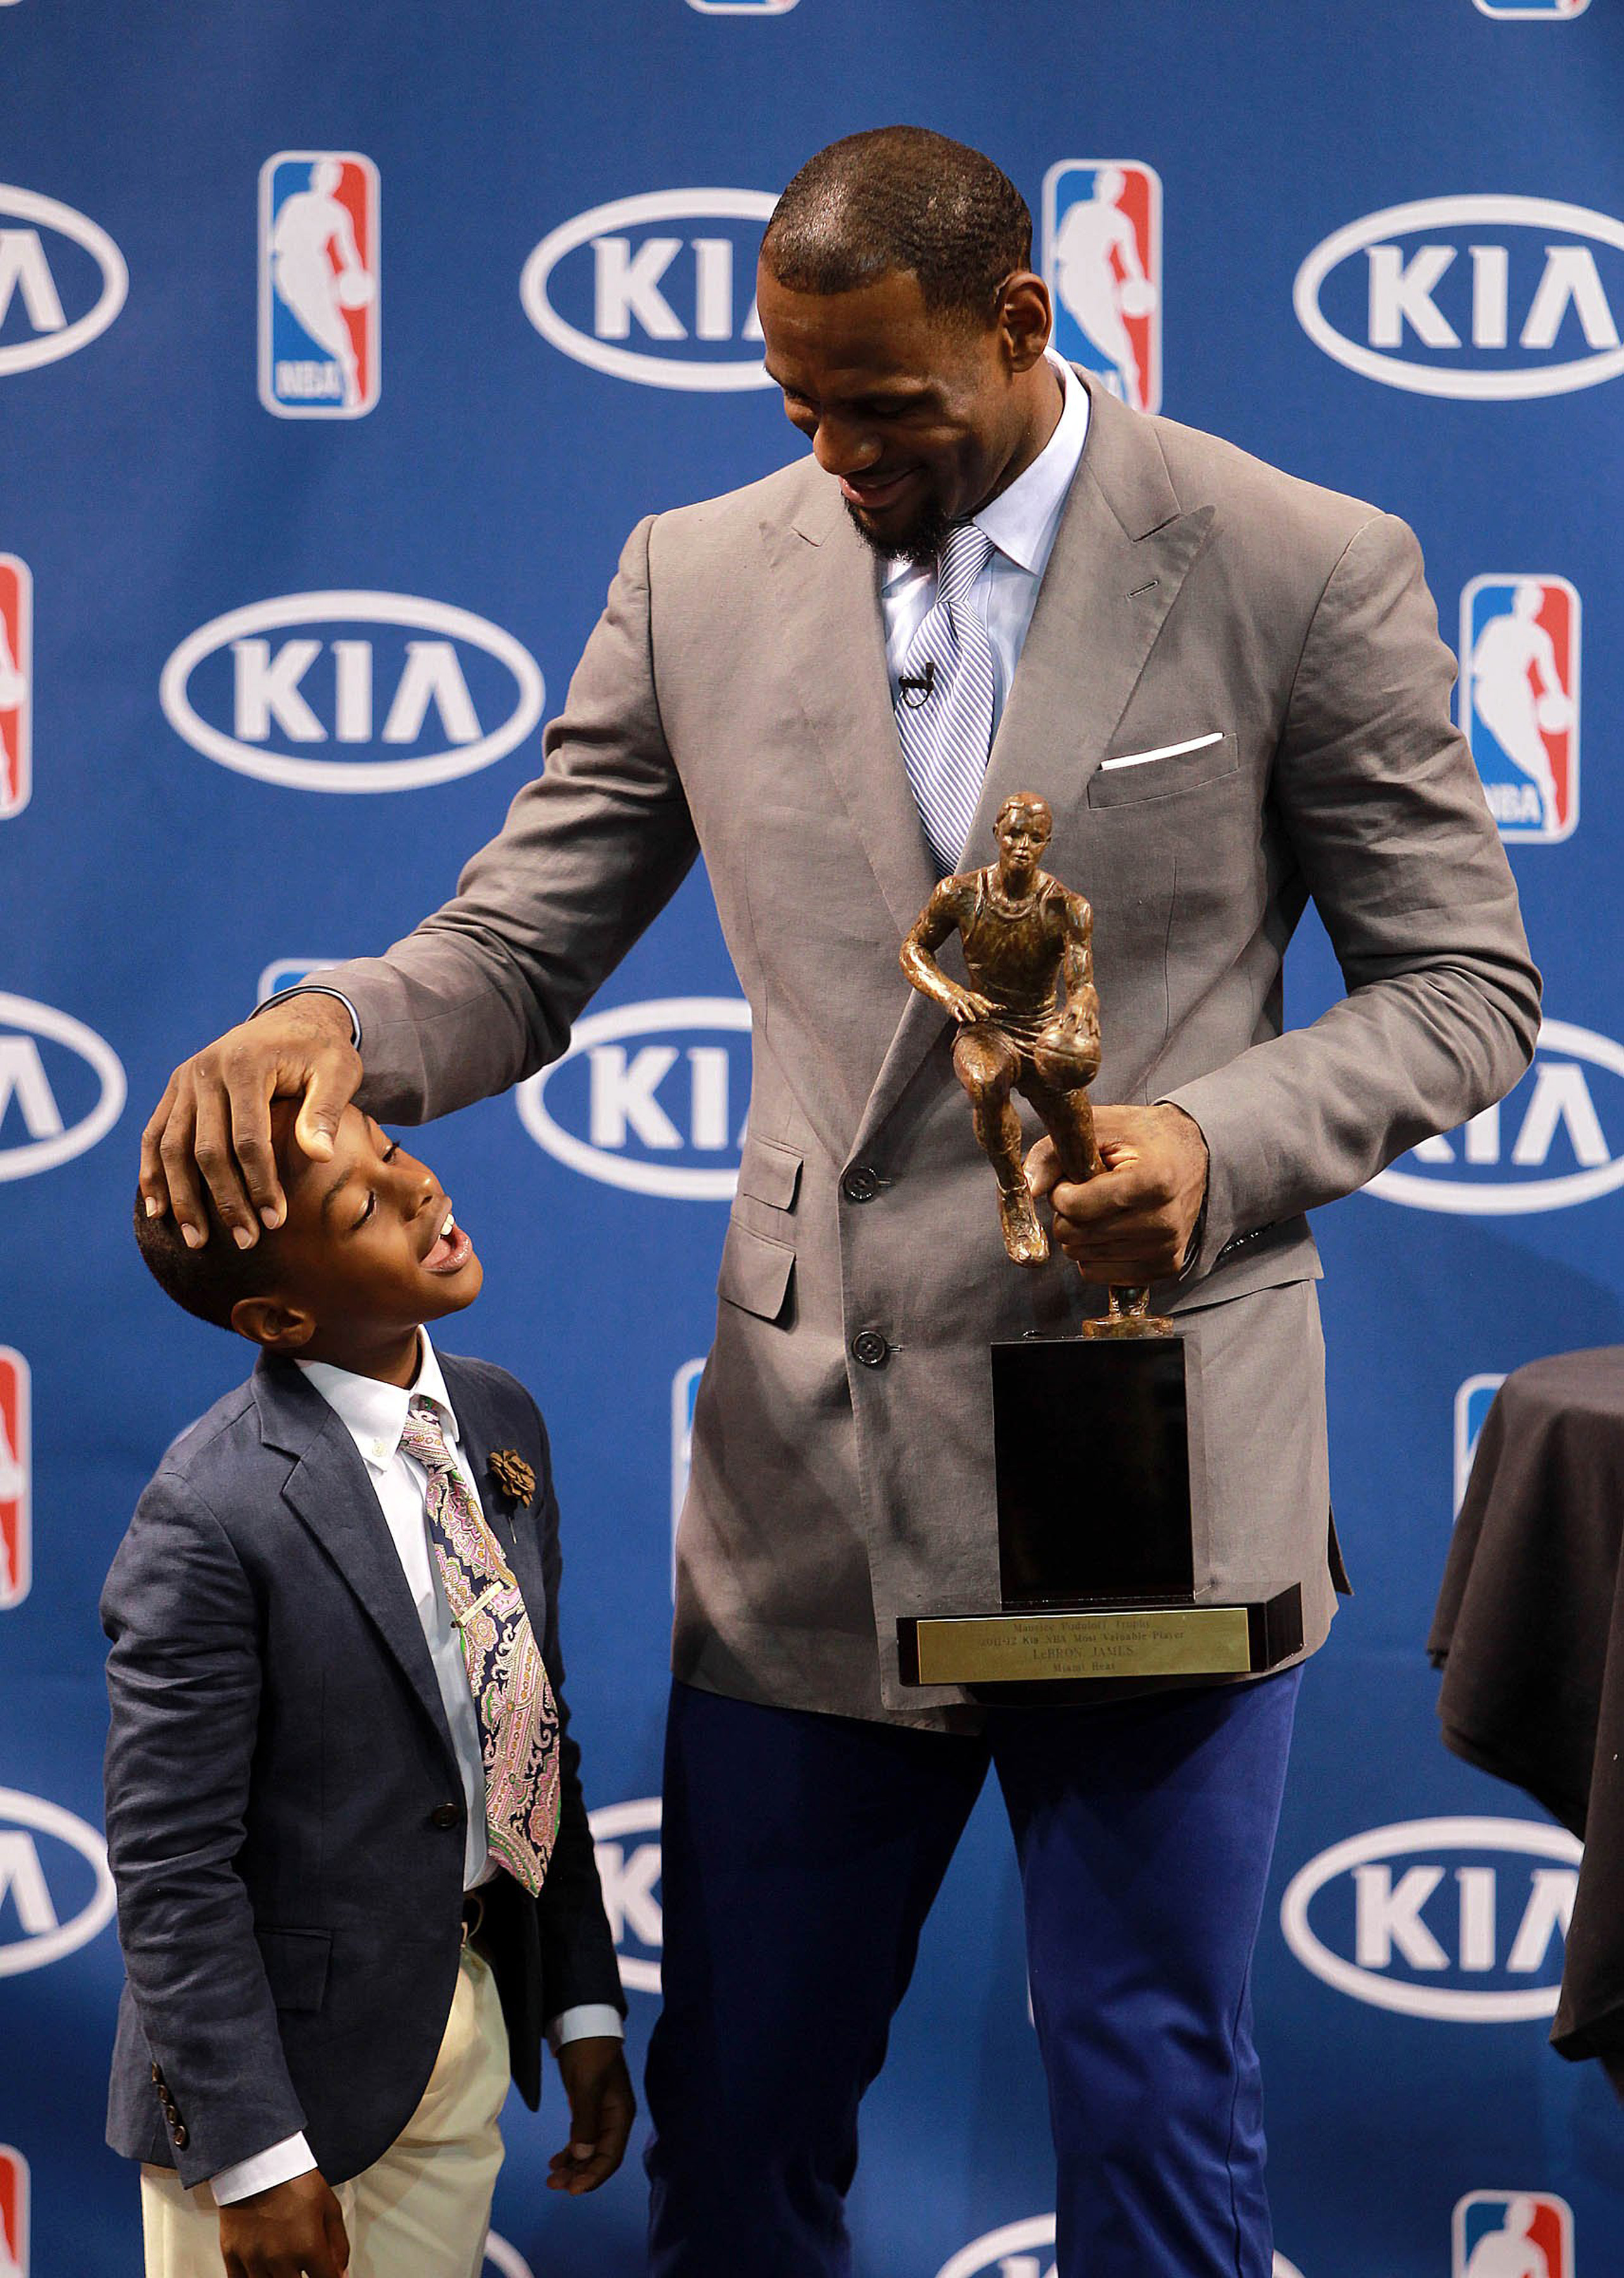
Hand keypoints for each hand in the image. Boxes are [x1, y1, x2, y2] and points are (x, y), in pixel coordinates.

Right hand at [138, 997, 360, 1250]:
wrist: (294, 1021)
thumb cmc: (322, 1052)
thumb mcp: (339, 1071)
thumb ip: (326, 1111)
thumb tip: (319, 1156)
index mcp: (245, 1063)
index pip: (247, 1138)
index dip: (260, 1183)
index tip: (276, 1221)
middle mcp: (205, 1070)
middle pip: (206, 1149)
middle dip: (225, 1200)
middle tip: (246, 1241)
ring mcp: (185, 1079)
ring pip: (172, 1147)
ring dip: (183, 1198)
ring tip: (197, 1241)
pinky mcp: (175, 1089)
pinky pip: (155, 1135)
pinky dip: (152, 1173)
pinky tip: (158, 1210)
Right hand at [218, 2170, 348, 2277]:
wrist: (258, 2159)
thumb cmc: (294, 2179)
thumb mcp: (328, 2206)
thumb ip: (338, 2244)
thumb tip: (342, 2273)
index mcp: (307, 2247)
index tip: (329, 2275)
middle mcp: (280, 2259)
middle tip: (306, 2269)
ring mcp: (253, 2260)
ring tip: (286, 2268)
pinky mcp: (232, 2255)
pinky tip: (263, 2273)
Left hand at [547, 2037, 635, 2195]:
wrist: (582, 2022)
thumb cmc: (588, 2051)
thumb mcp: (587, 2084)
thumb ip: (585, 2120)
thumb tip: (582, 2155)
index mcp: (620, 2114)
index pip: (610, 2156)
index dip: (593, 2176)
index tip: (572, 2190)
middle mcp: (613, 2118)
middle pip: (600, 2157)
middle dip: (580, 2174)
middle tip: (554, 2184)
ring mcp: (600, 2114)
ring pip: (589, 2150)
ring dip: (573, 2166)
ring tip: (552, 2178)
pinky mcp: (587, 2108)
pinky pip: (581, 2138)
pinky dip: (570, 2152)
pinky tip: (555, 2161)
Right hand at [949, 988, 997, 1025]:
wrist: (950, 992)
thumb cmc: (968, 999)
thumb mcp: (977, 999)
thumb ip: (989, 1004)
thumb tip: (1005, 1008)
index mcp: (974, 996)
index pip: (982, 1000)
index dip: (988, 1004)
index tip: (994, 1008)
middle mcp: (967, 998)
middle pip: (974, 1003)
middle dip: (980, 1009)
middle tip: (986, 1015)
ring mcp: (960, 1002)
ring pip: (965, 1008)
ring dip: (969, 1014)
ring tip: (973, 1020)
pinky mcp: (953, 1007)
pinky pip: (955, 1012)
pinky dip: (958, 1016)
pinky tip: (961, 1020)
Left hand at [1025, 1104, 1208, 1284]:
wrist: (1193, 1154)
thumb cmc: (1144, 1138)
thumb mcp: (1100, 1126)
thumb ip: (1054, 1152)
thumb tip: (1028, 1187)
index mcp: (1152, 1182)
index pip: (1075, 1207)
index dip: (1062, 1191)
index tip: (1076, 1177)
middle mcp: (1163, 1222)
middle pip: (1074, 1235)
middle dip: (1069, 1213)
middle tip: (1090, 1192)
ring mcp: (1165, 1250)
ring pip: (1081, 1257)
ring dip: (1081, 1233)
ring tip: (1105, 1207)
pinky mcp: (1164, 1268)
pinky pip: (1097, 1274)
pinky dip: (1093, 1254)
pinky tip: (1113, 1229)